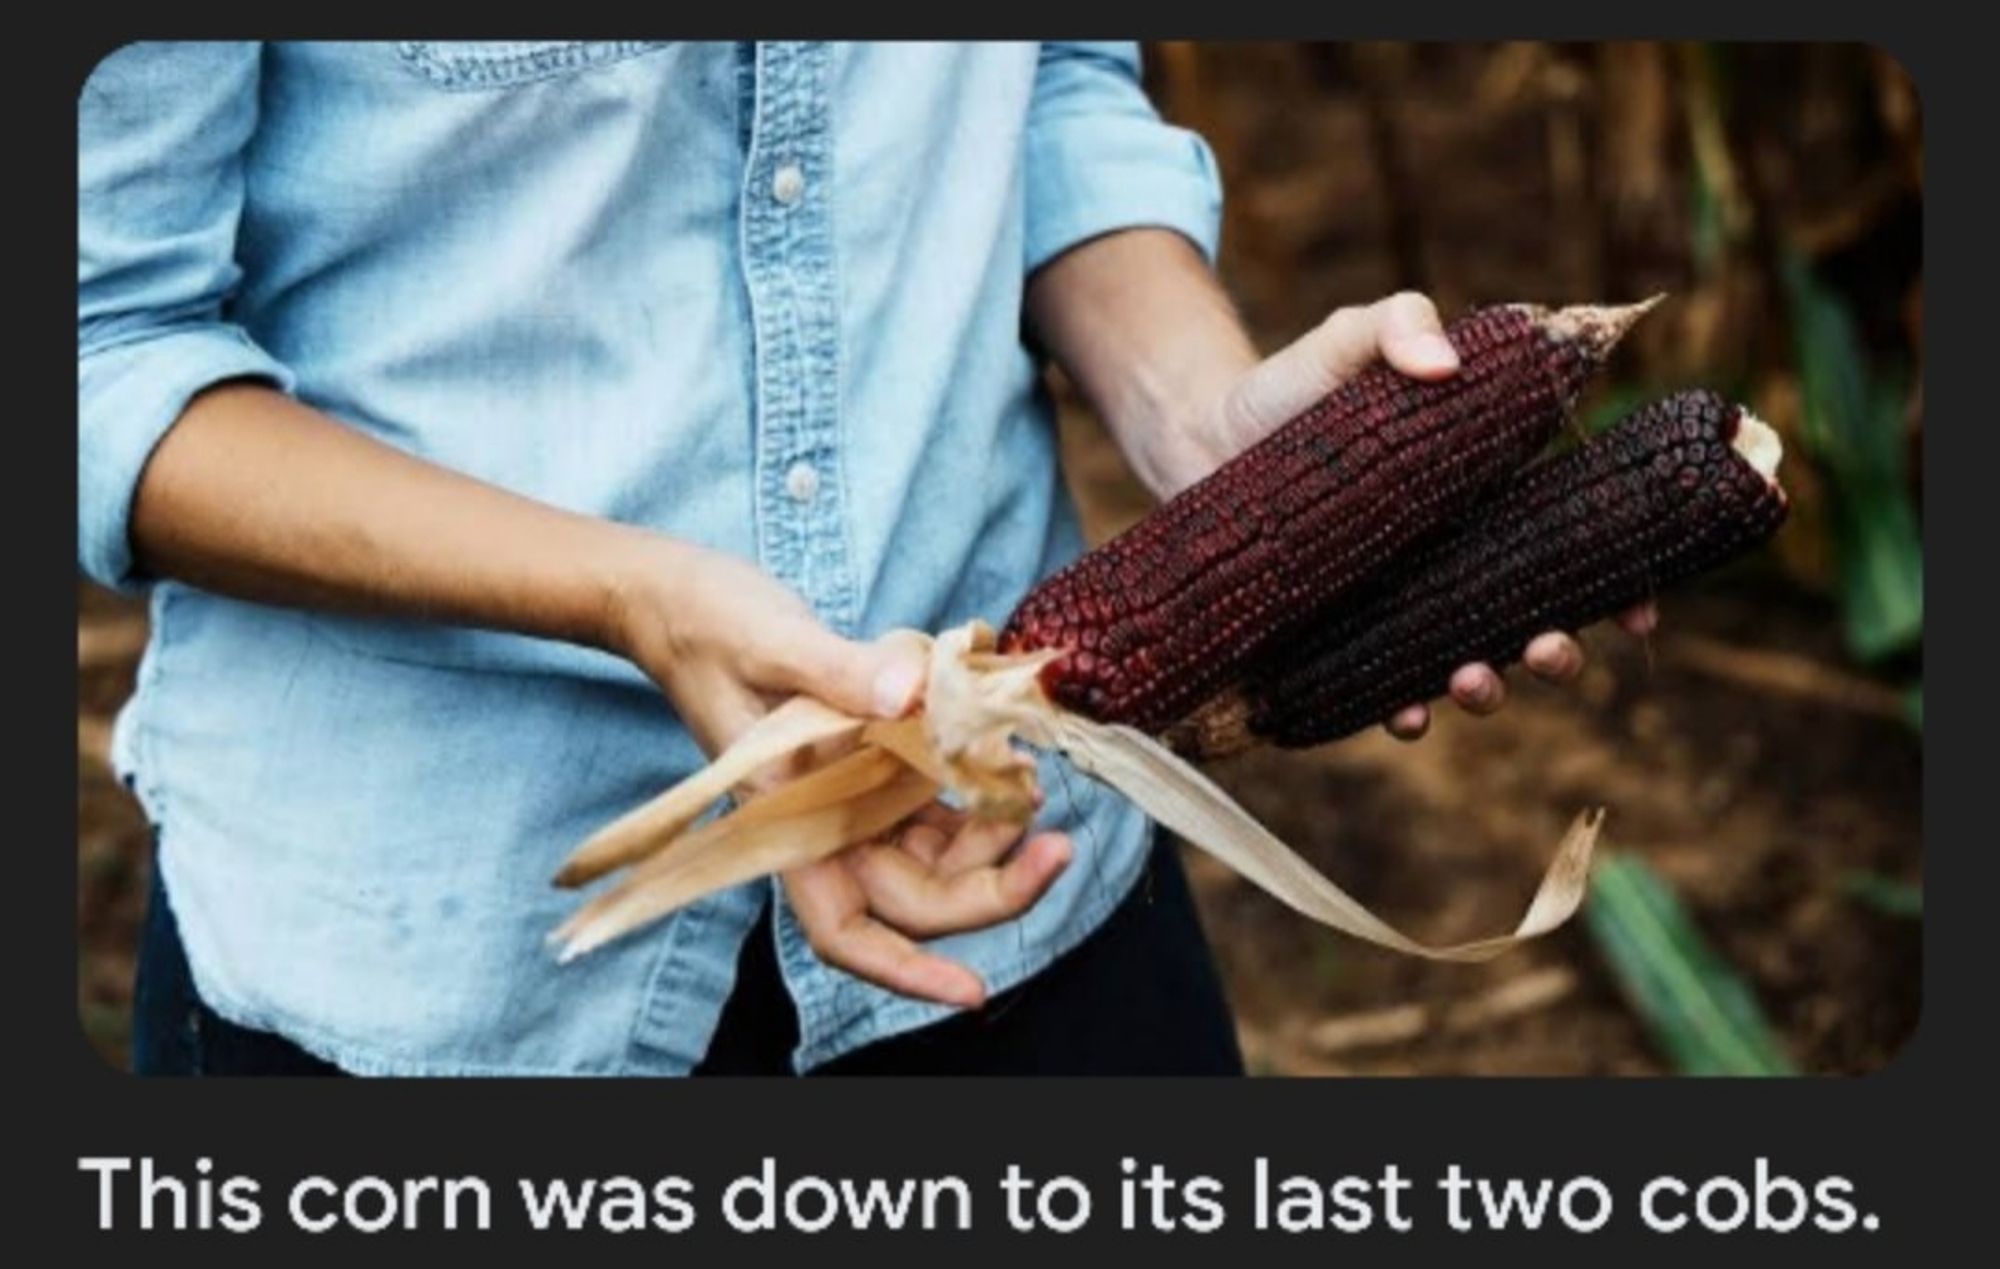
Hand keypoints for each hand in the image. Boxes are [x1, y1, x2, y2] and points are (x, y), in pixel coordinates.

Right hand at [605, 537, 1069, 1005]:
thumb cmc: (707, 626)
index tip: (975, 990)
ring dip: (992, 833)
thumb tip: (915, 693)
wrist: (676, 598)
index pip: (845, 930)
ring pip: (936, 853)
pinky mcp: (869, 758)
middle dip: (992, 885)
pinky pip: (935, 799)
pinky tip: (1010, 752)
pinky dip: (978, 786)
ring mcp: (849, 794)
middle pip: (915, 897)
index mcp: (787, 819)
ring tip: (1031, 776)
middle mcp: (822, 822)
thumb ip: (842, 670)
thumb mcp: (773, 641)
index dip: (907, 971)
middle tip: (1059, 844)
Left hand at [1190, 291, 1658, 741]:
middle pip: (1532, 621)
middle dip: (1556, 652)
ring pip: (1465, 666)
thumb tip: (1441, 363)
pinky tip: (1405, 715)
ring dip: (1485, 690)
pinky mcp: (1336, 639)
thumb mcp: (1346, 342)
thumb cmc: (1287, 390)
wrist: (1195, 438)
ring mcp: (1395, 607)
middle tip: (1546, 649)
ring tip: (1471, 682)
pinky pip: (1378, 692)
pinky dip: (1401, 713)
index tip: (1639, 607)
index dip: (1618, 584)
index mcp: (1482, 496)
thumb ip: (1397, 324)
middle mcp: (1449, 562)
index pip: (1571, 542)